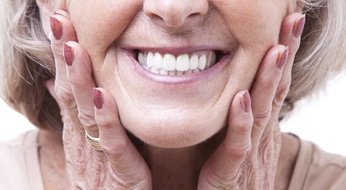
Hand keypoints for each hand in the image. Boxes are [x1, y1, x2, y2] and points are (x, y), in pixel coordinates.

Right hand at [46, 11, 151, 188]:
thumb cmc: (102, 175)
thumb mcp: (86, 143)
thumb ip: (76, 113)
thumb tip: (56, 84)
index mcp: (77, 130)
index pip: (67, 86)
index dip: (63, 55)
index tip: (60, 22)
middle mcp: (83, 138)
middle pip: (71, 93)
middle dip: (65, 57)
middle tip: (59, 21)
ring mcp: (97, 154)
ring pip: (86, 112)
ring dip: (79, 79)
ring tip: (73, 48)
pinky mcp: (119, 170)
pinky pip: (111, 142)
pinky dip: (106, 118)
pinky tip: (101, 94)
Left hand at [198, 13, 304, 188]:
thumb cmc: (234, 175)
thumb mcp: (244, 141)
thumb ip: (245, 118)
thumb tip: (245, 91)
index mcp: (262, 126)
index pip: (275, 84)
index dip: (282, 54)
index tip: (287, 23)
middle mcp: (261, 134)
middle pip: (276, 89)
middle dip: (285, 54)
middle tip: (293, 20)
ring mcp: (250, 151)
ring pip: (262, 111)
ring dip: (269, 79)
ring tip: (276, 49)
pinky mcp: (232, 169)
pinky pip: (239, 144)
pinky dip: (241, 121)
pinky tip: (242, 98)